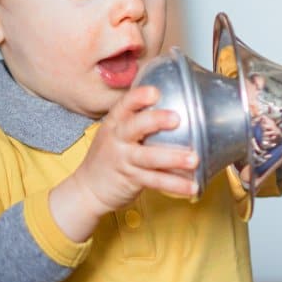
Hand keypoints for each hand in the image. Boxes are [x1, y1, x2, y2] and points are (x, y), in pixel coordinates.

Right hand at [50, 85, 198, 240]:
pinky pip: (155, 181)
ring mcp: (123, 160)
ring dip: (173, 158)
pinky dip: (175, 185)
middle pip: (134, 127)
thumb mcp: (117, 133)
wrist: (87, 190)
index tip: (154, 92)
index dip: (138, 97)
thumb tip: (177, 104)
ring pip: (148, 157)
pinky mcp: (131, 180)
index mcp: (115, 123)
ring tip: (194, 159)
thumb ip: (139, 120)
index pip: (124, 105)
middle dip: (155, 120)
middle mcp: (117, 139)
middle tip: (177, 118)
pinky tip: (192, 186)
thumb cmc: (110, 156)